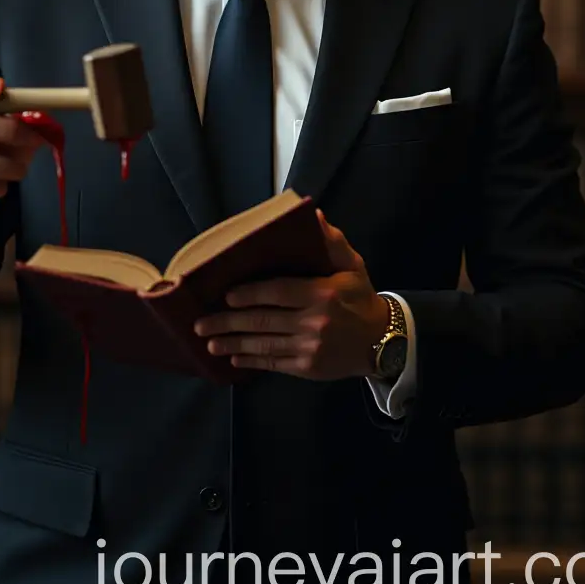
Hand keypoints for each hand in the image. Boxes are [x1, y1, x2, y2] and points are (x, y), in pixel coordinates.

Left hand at [193, 209, 390, 379]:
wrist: (382, 340)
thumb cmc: (360, 297)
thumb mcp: (352, 265)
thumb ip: (331, 241)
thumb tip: (312, 215)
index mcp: (322, 293)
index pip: (278, 292)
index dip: (249, 294)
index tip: (226, 295)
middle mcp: (315, 322)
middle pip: (263, 321)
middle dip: (228, 322)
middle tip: (202, 323)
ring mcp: (310, 348)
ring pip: (264, 344)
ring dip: (233, 344)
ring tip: (209, 343)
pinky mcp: (308, 368)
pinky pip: (274, 363)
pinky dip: (252, 361)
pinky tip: (234, 358)